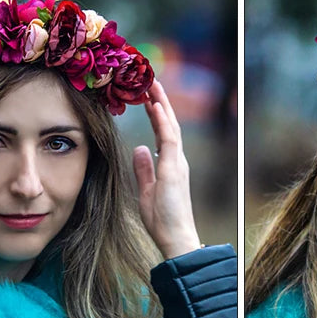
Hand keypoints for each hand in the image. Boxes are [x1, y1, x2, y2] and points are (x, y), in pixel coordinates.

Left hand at [133, 79, 200, 259]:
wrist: (176, 238)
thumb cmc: (163, 220)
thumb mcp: (147, 191)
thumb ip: (144, 170)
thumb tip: (139, 149)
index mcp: (170, 165)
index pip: (163, 133)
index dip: (156, 114)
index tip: (146, 96)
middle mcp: (177, 160)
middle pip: (169, 124)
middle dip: (160, 101)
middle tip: (149, 80)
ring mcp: (177, 163)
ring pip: (170, 125)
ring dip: (161, 103)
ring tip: (151, 83)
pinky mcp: (174, 169)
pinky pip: (169, 138)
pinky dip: (163, 120)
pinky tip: (155, 104)